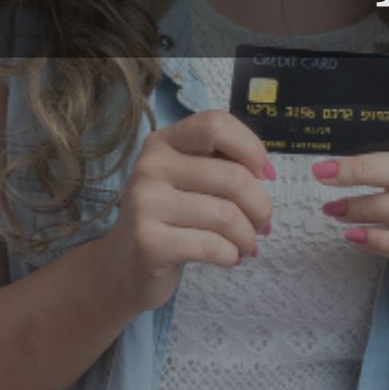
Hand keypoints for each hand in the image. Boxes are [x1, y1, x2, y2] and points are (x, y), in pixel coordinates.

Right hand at [90, 110, 274, 318]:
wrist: (123, 265)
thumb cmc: (170, 218)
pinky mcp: (149, 242)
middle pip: (232, 176)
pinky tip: (228, 258)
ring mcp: (146, 204)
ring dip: (248, 237)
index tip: (264, 175)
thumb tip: (264, 174)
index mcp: (163, 142)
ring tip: (246, 245)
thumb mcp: (189, 181)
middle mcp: (150, 166)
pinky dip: (232, 256)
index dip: (250, 147)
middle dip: (261, 206)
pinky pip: (213, 247)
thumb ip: (222, 166)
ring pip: (227, 215)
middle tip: (262, 225)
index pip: (215, 124)